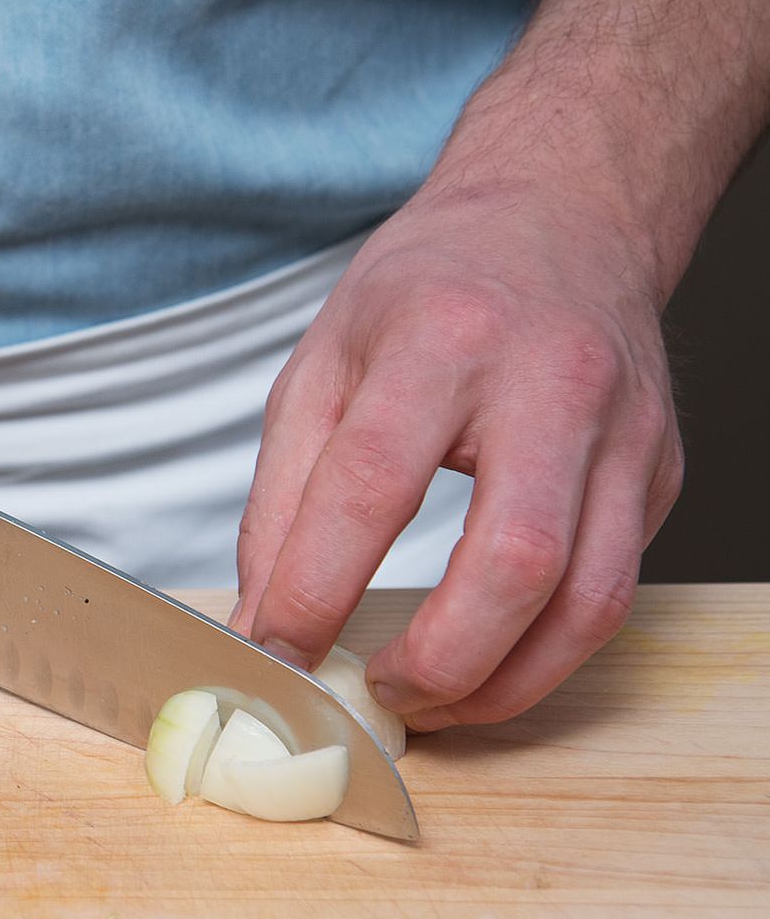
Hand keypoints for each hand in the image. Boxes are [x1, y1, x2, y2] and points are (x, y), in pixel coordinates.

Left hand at [231, 178, 682, 729]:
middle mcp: (551, 384)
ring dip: (504, 684)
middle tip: (377, 695)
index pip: (370, 485)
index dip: (315, 588)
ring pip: (588, 601)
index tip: (273, 651)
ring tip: (430, 702)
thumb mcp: (321, 364)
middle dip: (438, 660)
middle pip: (514, 562)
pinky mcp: (658, 474)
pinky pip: (614, 593)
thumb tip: (260, 619)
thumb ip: (281, 498)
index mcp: (442, 342)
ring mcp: (624, 433)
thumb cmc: (431, 291)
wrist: (560, 215)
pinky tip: (486, 660)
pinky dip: (546, 653)